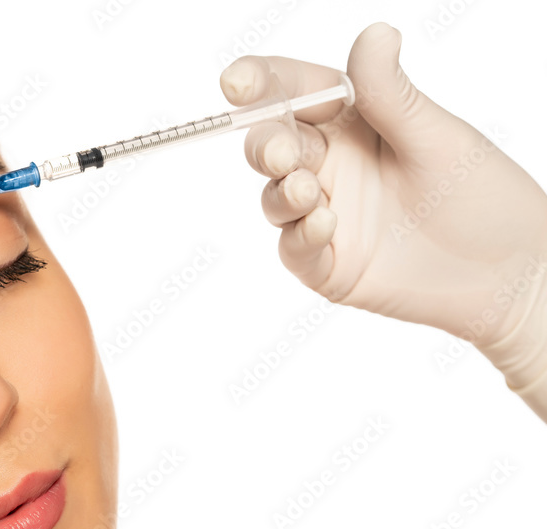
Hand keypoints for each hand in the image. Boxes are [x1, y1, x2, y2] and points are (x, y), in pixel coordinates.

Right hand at [220, 22, 546, 407]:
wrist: (509, 275)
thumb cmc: (483, 197)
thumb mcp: (439, 139)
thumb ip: (392, 96)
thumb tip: (373, 33)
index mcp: (354, 122)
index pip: (295, 92)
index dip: (261, 84)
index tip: (238, 83)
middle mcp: (332, 165)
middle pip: (272, 145)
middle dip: (266, 145)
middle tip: (283, 153)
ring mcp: (325, 215)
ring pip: (275, 197)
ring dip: (284, 192)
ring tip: (313, 193)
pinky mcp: (327, 264)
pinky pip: (294, 249)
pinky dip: (301, 237)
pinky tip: (326, 225)